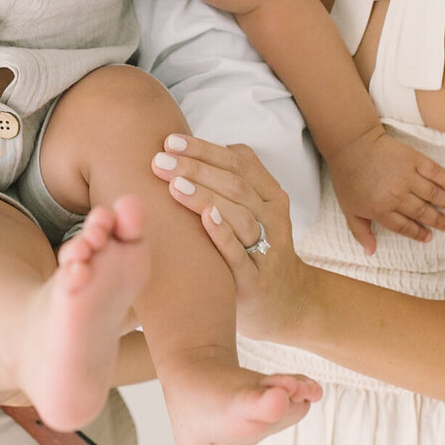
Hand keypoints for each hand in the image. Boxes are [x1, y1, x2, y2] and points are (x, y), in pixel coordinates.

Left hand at [156, 137, 316, 344]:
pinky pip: (239, 255)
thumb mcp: (253, 210)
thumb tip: (188, 149)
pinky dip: (223, 235)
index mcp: (270, 195)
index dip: (203, 149)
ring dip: (205, 196)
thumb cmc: (254, 247)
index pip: (238, 162)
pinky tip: (205, 218)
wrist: (285, 303)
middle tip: (160, 161)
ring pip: (240, 215)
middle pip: (235, 185)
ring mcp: (268, 250)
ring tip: (174, 184)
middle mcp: (273, 218)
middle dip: (195, 168)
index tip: (169, 141)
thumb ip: (230, 180)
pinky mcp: (256, 281)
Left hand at [326, 124, 444, 252]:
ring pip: (432, 194)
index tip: (429, 237)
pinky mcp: (413, 159)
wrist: (351, 144)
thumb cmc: (348, 178)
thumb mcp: (348, 209)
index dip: (419, 233)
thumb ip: (360, 232)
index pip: (405, 226)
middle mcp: (396, 195)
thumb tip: (370, 252)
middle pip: (422, 212)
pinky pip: (434, 172)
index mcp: (381, 210)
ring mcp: (406, 176)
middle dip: (438, 221)